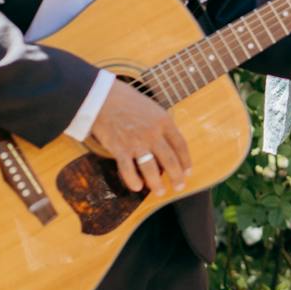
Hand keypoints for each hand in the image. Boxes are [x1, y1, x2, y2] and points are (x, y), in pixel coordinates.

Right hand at [88, 78, 191, 196]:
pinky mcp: (120, 149)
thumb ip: (160, 125)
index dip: (186, 161)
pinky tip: (137, 187)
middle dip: (176, 177)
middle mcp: (153, 134)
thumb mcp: (151, 108)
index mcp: (164, 121)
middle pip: (170, 160)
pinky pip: (128, 170)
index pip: (181, 145)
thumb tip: (167, 142)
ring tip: (160, 192)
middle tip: (179, 187)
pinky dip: (133, 181)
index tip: (188, 172)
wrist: (102, 98)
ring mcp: (136, 143)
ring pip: (151, 169)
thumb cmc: (127, 100)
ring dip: (156, 184)